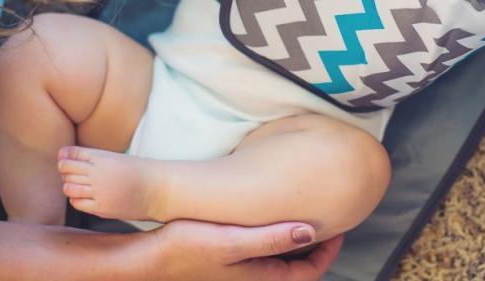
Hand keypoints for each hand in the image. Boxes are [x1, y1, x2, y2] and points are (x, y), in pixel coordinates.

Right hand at [145, 219, 342, 280]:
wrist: (145, 258)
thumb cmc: (185, 248)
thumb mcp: (232, 240)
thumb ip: (272, 238)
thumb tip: (311, 233)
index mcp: (259, 279)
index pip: (309, 273)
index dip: (328, 250)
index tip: (339, 226)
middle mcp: (252, 278)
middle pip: (296, 266)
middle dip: (313, 244)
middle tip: (326, 215)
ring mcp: (239, 271)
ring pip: (278, 257)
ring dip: (292, 238)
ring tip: (301, 211)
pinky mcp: (227, 260)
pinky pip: (260, 250)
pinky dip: (272, 235)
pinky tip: (266, 213)